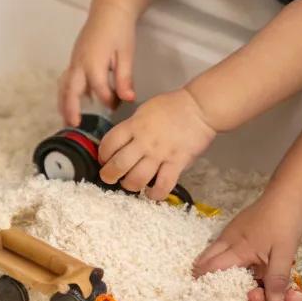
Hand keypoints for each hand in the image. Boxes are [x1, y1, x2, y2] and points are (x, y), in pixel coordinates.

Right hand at [58, 2, 136, 122]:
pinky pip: (66, 79)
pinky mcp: (74, 58)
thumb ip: (124, 78)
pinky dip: (67, 92)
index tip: (117, 106)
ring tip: (67, 120)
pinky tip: (75, 101)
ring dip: (64, 103)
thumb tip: (127, 99)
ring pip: (64, 85)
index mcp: (93, 62)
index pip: (99, 89)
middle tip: (74, 126)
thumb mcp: (126, 54)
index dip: (108, 100)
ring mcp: (74, 60)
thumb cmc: (120, 31)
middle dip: (70, 109)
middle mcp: (79, 63)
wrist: (109, 10)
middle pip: (70, 90)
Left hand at [97, 87, 215, 199]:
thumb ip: (133, 127)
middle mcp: (144, 141)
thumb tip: (122, 143)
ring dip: (129, 185)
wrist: (199, 107)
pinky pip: (162, 185)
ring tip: (131, 184)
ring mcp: (160, 153)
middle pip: (118, 165)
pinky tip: (151, 192)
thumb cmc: (173, 106)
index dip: (102, 155)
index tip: (104, 160)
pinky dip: (155, 193)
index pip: (108, 144)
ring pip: (136, 179)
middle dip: (108, 175)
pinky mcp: (176, 163)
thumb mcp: (145, 110)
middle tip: (109, 177)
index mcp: (134, 125)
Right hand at [193, 185, 301, 300]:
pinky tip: (228, 260)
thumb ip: (278, 278)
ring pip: (214, 249)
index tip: (198, 294)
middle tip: (197, 285)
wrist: (288, 194)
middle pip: (207, 257)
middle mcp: (230, 239)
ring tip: (206, 276)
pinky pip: (223, 243)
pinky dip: (221, 254)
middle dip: (201, 272)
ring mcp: (233, 231)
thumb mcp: (285, 253)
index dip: (206, 282)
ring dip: (210, 262)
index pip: (214, 268)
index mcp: (238, 249)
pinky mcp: (240, 226)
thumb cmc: (285, 223)